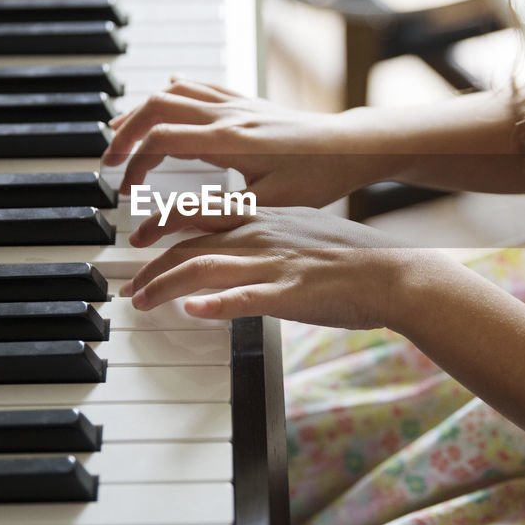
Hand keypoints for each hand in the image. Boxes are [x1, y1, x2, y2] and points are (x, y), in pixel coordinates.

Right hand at [101, 78, 395, 207]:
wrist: (353, 146)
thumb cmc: (319, 177)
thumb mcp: (267, 206)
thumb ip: (215, 215)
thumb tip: (167, 226)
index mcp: (229, 140)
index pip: (161, 139)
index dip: (133, 163)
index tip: (125, 189)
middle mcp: (228, 115)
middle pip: (156, 106)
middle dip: (125, 131)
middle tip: (110, 159)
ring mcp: (237, 104)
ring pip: (174, 91)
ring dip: (142, 110)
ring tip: (123, 132)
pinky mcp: (247, 102)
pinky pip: (199, 86)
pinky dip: (172, 91)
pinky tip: (164, 93)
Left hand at [121, 205, 424, 328]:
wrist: (395, 272)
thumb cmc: (354, 258)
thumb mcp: (303, 234)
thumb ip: (269, 238)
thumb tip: (243, 251)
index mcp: (264, 217)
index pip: (198, 213)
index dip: (162, 226)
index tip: (140, 242)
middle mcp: (261, 234)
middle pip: (188, 242)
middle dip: (149, 264)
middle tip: (129, 287)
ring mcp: (273, 263)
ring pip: (203, 266)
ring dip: (164, 285)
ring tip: (142, 303)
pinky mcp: (289, 293)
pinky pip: (244, 297)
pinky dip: (214, 304)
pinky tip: (190, 311)